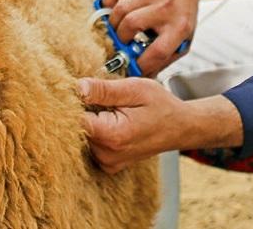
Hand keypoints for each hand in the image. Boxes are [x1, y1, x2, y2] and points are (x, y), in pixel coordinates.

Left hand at [79, 77, 241, 173]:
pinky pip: (91, 145)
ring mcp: (108, 163)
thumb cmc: (161, 105)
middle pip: (76, 129)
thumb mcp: (135, 89)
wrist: (180, 127)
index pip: (74, 120)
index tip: (79, 90)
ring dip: (90, 120)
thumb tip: (77, 87)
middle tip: (101, 96)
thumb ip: (104, 90)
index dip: (72, 102)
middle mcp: (107, 154)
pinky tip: (111, 120)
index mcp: (112, 135)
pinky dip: (96, 131)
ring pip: (82, 137)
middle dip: (83, 110)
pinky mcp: (109, 164)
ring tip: (110, 108)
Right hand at [102, 0, 208, 75]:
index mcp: (180, 27)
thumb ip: (164, 59)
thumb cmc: (181, 15)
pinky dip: (108, 2)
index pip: (158, 51)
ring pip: (121, 9)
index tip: (130, 68)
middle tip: (119, 46)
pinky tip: (112, 12)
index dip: (140, 64)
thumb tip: (142, 78)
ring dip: (113, 24)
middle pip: (132, 24)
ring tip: (117, 31)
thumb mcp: (183, 39)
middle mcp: (166, 8)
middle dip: (120, 40)